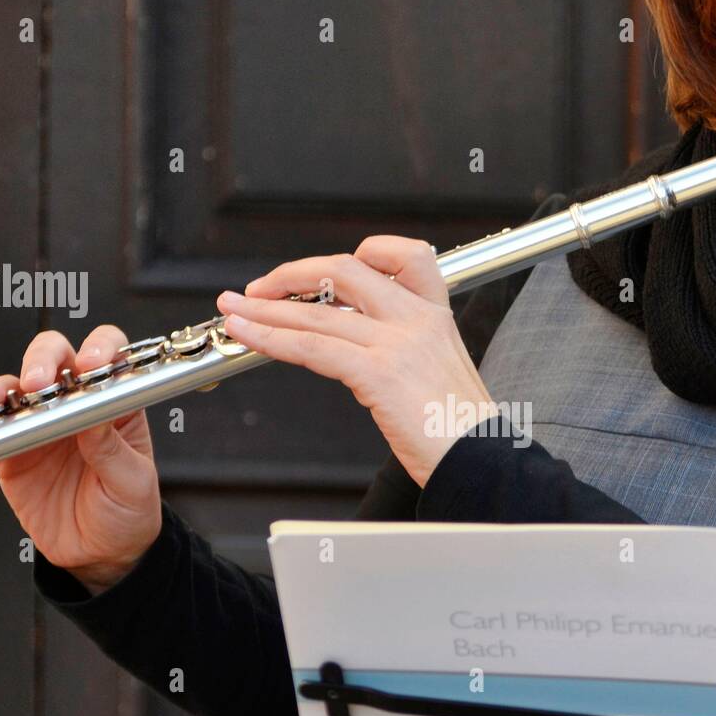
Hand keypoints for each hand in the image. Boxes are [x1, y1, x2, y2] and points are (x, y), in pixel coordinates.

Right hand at [0, 326, 161, 595]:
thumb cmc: (128, 511)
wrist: (99, 554)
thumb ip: (111, 448)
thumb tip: (91, 413)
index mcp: (114, 402)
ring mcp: (40, 424)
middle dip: (41, 361)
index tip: (89, 364)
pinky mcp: (12, 451)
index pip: (107, 356)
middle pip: (54, 358)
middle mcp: (74, 404)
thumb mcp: (132, 481)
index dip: (98, 349)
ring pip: (14, 388)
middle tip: (37, 384)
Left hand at [216, 236, 495, 487]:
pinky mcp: (378, 372)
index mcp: (437, 316)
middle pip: (345, 271)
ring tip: (233, 310)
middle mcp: (417, 319)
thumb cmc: (463, 433)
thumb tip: (365, 358)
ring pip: (318, 312)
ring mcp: (398, 343)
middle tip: (258, 290)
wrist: (483, 462)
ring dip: (265, 309)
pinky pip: (312, 346)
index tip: (325, 273)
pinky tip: (249, 336)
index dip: (362, 253)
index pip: (405, 255)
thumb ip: (409, 356)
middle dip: (292, 276)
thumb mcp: (442, 377)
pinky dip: (272, 338)